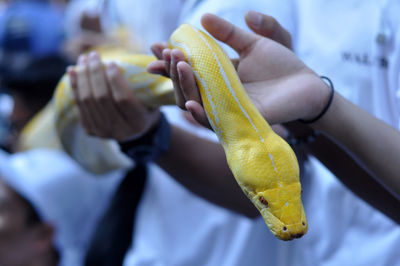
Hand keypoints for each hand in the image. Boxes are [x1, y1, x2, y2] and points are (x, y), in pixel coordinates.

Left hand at [68, 51, 159, 141]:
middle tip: (94, 55)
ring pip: (88, 101)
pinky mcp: (90, 130)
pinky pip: (79, 105)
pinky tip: (72, 70)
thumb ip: (151, 76)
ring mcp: (103, 132)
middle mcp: (121, 131)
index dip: (115, 79)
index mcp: (139, 123)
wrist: (136, 130)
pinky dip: (74, 86)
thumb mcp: (154, 95)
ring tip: (83, 59)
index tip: (110, 62)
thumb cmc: (147, 106)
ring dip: (83, 77)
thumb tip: (153, 49)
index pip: (123, 99)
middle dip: (95, 74)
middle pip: (102, 99)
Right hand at [148, 11, 330, 127]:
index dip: (169, 60)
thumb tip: (203, 18)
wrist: (308, 84)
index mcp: (219, 76)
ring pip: (194, 103)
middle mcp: (218, 94)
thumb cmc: (283, 64)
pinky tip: (190, 104)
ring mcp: (227, 109)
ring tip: (178, 66)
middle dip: (171, 70)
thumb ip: (230, 32)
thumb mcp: (255, 42)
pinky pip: (214, 123)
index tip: (156, 46)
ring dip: (182, 87)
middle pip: (185, 87)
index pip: (187, 69)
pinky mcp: (239, 121)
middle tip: (169, 53)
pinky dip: (200, 116)